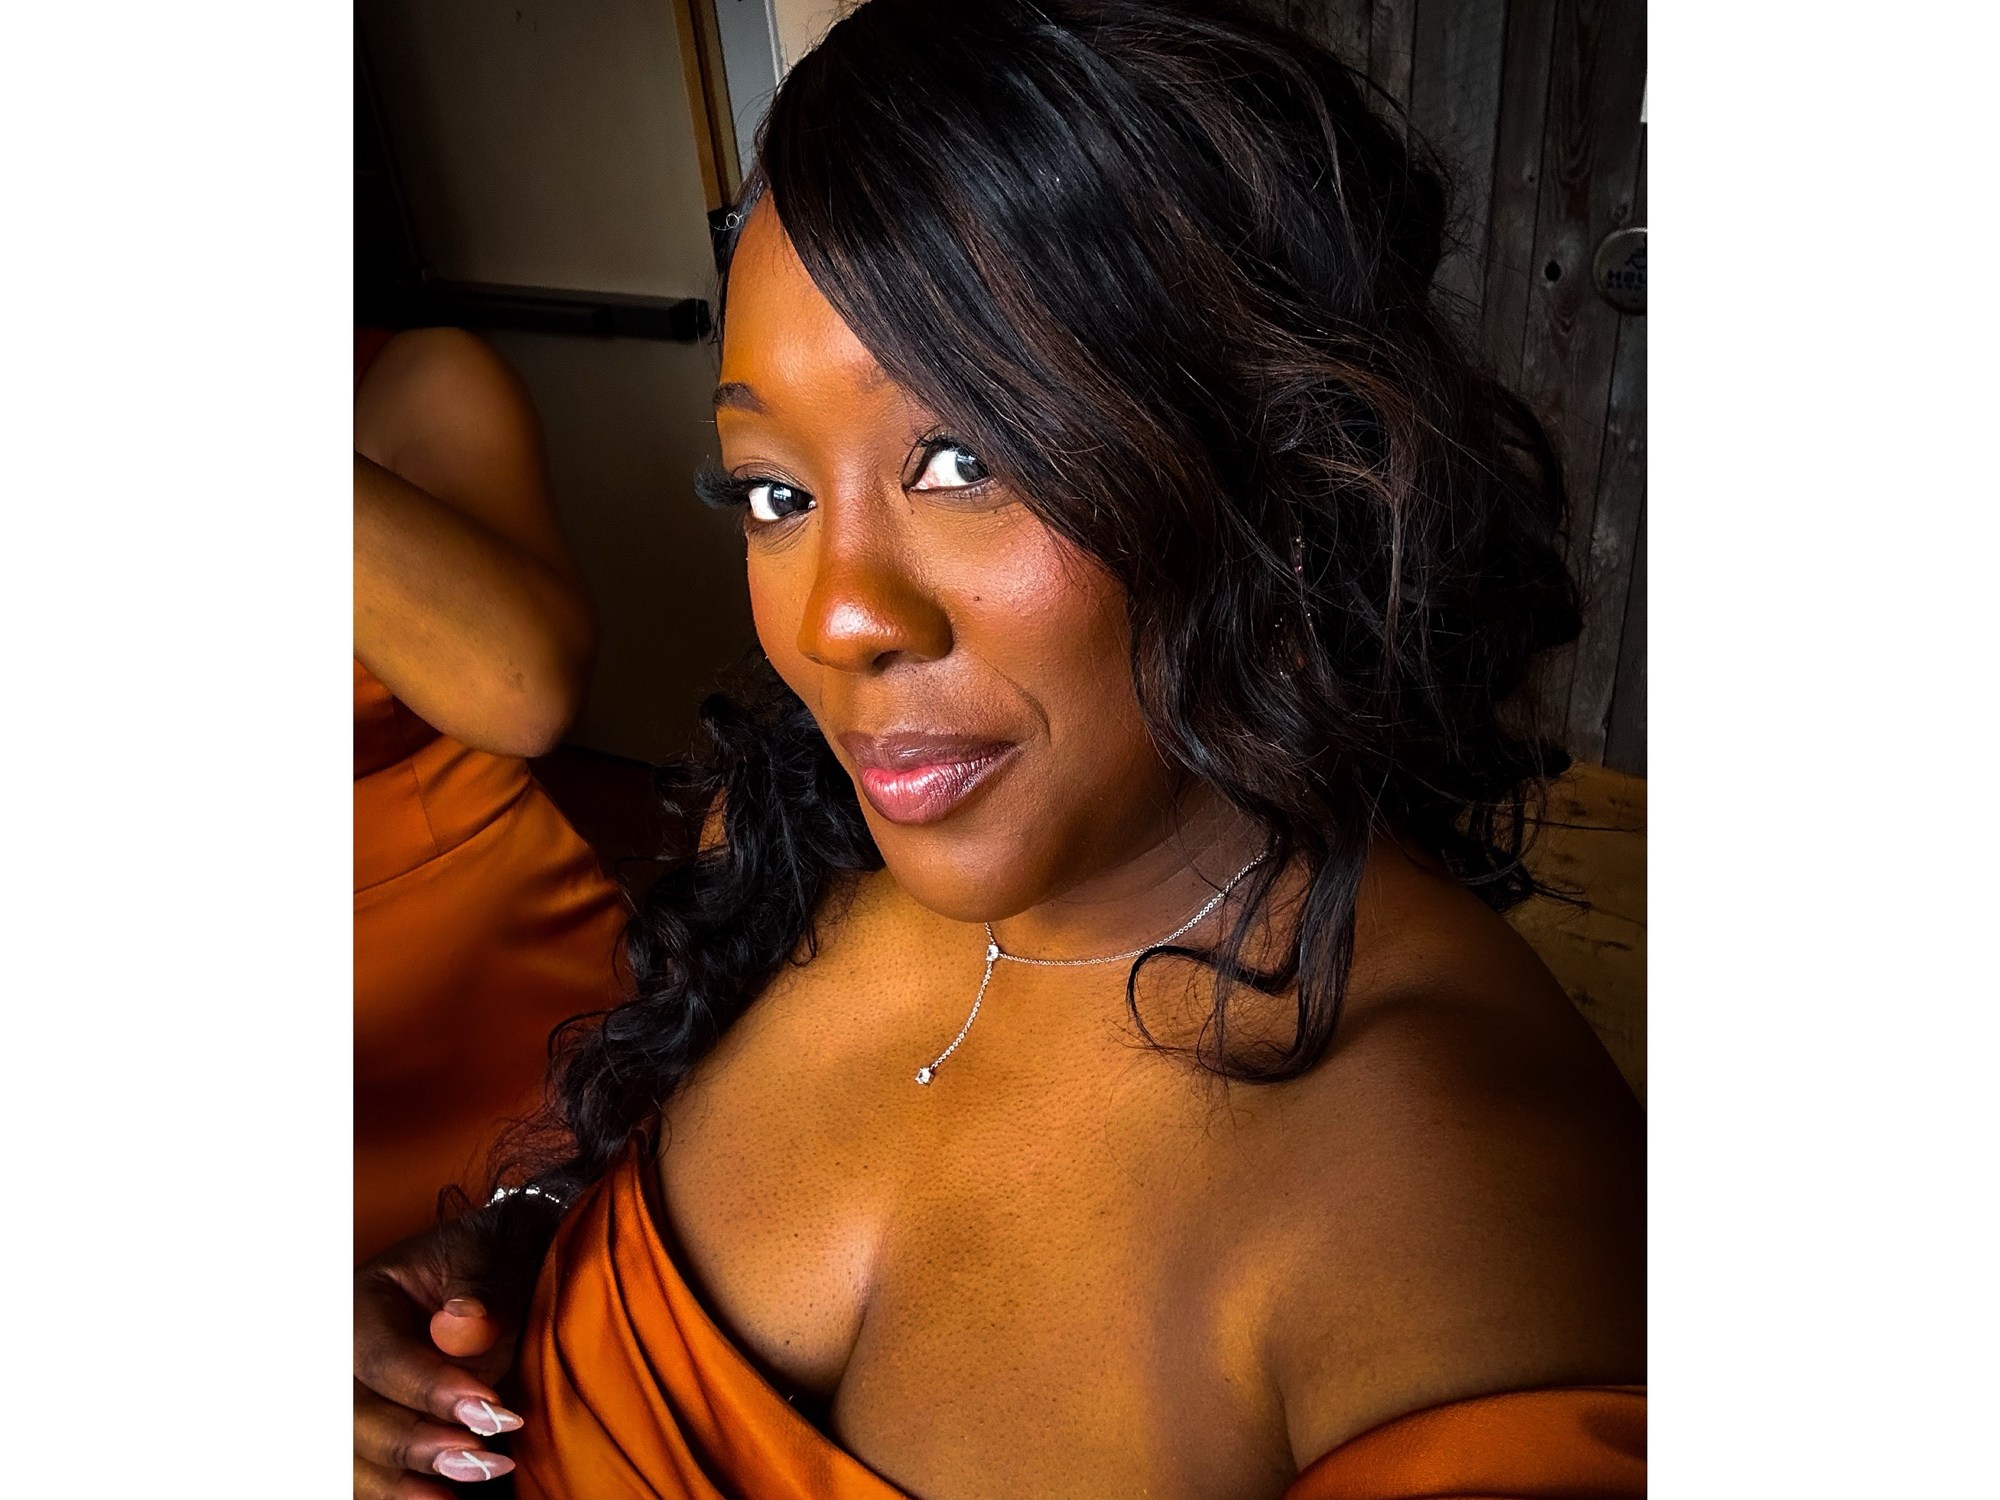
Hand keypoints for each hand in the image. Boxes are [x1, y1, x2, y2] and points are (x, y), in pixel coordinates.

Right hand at [352, 1202, 553, 1496]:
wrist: (504, 1268)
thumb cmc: (495, 1260)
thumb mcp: (496, 1259)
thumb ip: (480, 1296)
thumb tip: (459, 1327)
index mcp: (363, 1302)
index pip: (379, 1357)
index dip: (430, 1388)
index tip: (489, 1407)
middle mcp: (346, 1356)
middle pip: (355, 1416)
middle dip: (417, 1443)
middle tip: (482, 1454)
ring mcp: (356, 1398)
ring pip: (354, 1455)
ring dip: (407, 1479)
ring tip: (474, 1475)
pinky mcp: (376, 1429)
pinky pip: (370, 1473)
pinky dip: (401, 1492)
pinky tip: (444, 1499)